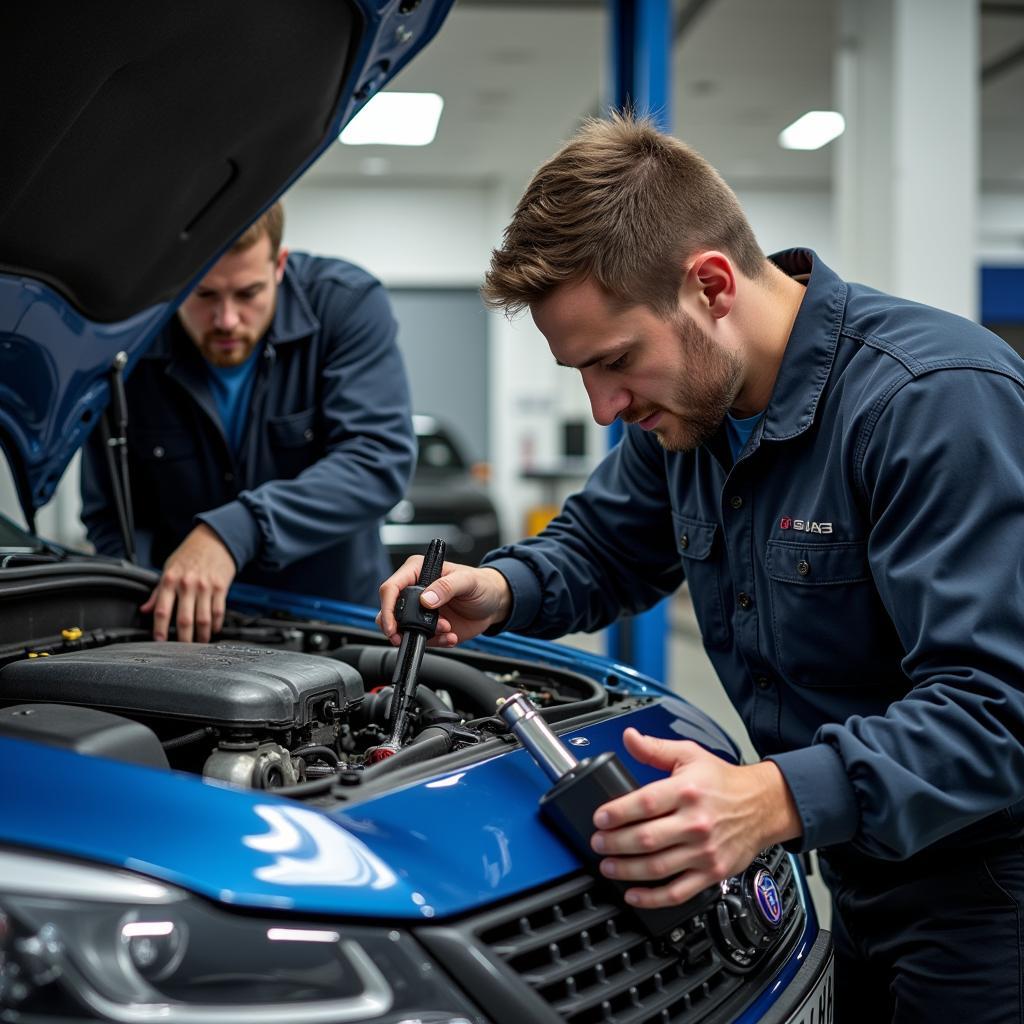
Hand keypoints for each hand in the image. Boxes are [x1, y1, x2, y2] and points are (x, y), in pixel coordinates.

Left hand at [141, 524, 236, 641]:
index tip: (159, 642)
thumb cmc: (190, 554)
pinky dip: (216, 624)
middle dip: (183, 640)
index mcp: (170, 579)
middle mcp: (187, 584)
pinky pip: (218, 611)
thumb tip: (145, 610)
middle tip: (182, 650)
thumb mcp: (169, 568)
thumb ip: (158, 592)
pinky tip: (213, 630)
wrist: (215, 539)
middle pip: (184, 620)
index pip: (162, 610)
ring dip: (202, 636)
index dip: (160, 629)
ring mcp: (205, 587)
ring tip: (199, 643)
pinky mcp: (221, 587)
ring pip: (203, 619)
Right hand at [376, 556, 511, 647]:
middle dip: (402, 627)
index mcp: (418, 571)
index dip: (387, 607)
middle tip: (417, 634)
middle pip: (390, 611)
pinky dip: (436, 642)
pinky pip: (421, 640)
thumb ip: (447, 586)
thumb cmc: (482, 585)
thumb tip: (426, 598)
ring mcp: (420, 611)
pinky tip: (452, 636)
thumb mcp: (468, 581)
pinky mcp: (428, 628)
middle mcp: (415, 591)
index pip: (391, 587)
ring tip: (446, 630)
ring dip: (422, 635)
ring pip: (402, 629)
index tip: (392, 624)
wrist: (494, 604)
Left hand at [590, 728, 801, 908]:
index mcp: (687, 791)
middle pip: (646, 838)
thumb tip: (629, 737)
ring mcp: (704, 851)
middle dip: (614, 843)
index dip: (617, 813)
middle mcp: (695, 822)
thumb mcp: (689, 755)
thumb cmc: (723, 781)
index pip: (644, 803)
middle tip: (597, 843)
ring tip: (608, 866)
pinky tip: (633, 894)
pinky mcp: (712, 873)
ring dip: (626, 870)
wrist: (763, 805)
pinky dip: (652, 898)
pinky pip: (678, 892)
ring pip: (657, 867)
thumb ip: (655, 748)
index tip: (599, 818)